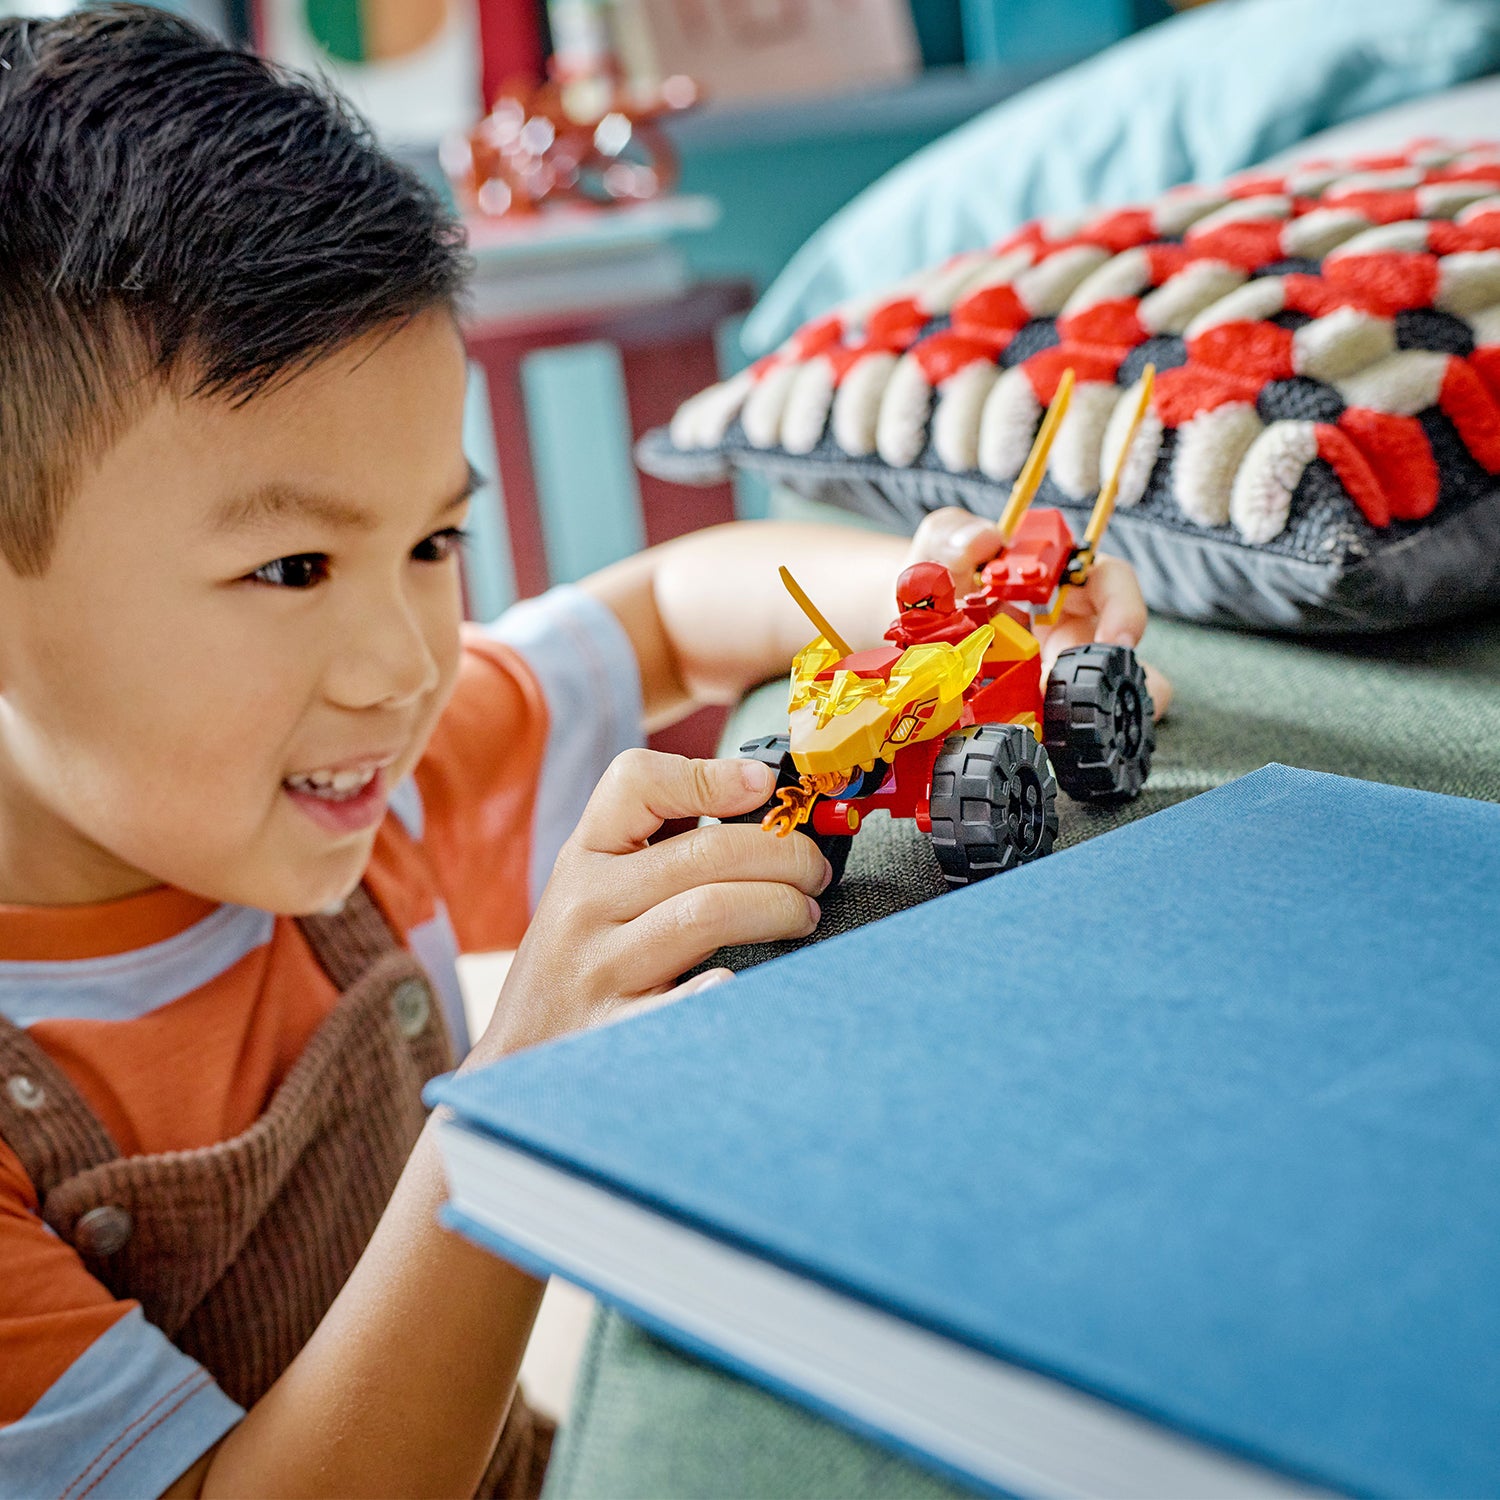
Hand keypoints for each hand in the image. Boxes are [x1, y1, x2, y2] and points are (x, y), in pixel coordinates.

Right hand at [473, 751, 830, 1058]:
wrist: (515, 1058)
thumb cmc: (578, 961)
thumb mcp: (595, 887)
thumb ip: (659, 843)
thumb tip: (760, 792)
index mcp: (584, 858)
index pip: (637, 781)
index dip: (710, 774)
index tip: (764, 785)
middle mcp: (586, 906)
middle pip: (704, 853)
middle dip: (784, 854)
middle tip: (814, 870)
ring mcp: (600, 971)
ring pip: (707, 914)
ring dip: (778, 908)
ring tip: (802, 915)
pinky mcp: (617, 1031)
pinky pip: (687, 1000)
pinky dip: (725, 987)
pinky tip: (744, 982)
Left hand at [902, 508, 1172, 718]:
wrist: (905, 617)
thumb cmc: (938, 573)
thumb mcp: (940, 546)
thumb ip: (955, 534)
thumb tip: (984, 538)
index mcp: (1058, 575)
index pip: (1111, 581)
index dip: (1124, 607)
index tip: (1118, 639)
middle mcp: (1068, 621)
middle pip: (1116, 650)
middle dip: (1114, 677)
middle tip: (1086, 698)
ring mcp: (1053, 664)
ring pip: (1098, 692)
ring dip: (1090, 712)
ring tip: (1068, 730)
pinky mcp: (1033, 700)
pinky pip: (1055, 721)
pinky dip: (1051, 734)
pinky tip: (1036, 743)